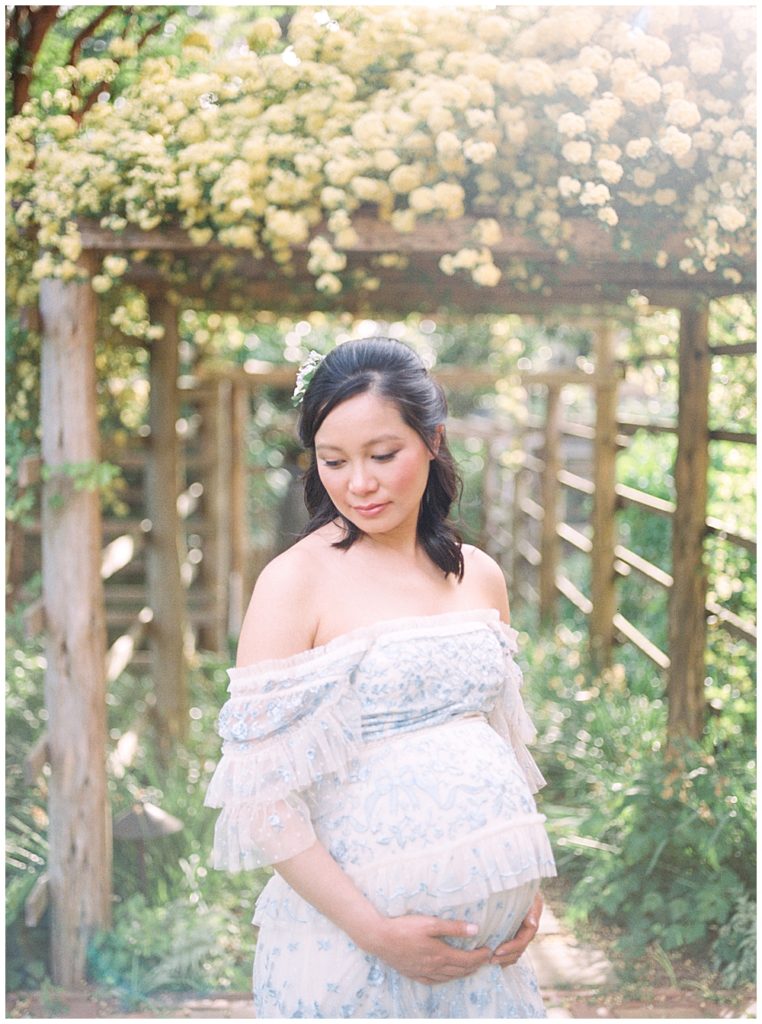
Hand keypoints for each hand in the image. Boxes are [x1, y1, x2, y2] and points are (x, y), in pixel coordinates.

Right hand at [364, 914, 491, 984]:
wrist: (379, 938)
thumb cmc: (404, 927)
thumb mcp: (430, 923)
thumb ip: (453, 927)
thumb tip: (475, 929)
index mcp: (440, 954)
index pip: (467, 960)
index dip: (480, 957)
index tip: (489, 951)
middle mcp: (434, 967)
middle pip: (460, 970)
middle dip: (475, 965)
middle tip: (484, 959)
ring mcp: (423, 972)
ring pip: (448, 977)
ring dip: (463, 973)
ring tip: (471, 967)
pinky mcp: (414, 974)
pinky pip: (434, 981)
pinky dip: (446, 979)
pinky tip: (446, 976)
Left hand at [490, 890, 542, 968]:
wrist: (515, 882)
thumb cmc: (519, 886)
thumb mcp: (527, 894)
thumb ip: (531, 909)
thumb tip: (532, 924)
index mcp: (531, 921)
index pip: (523, 940)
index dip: (511, 948)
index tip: (497, 951)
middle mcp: (527, 929)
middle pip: (519, 950)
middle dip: (505, 957)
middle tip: (489, 959)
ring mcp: (520, 932)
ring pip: (515, 952)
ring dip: (504, 959)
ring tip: (489, 960)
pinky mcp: (512, 932)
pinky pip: (510, 949)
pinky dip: (503, 956)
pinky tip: (491, 957)